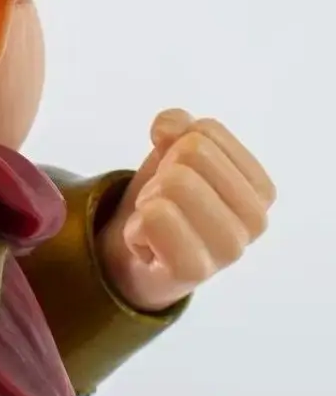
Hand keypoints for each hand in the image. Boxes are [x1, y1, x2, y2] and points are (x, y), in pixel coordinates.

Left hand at [98, 109, 274, 312]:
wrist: (136, 261)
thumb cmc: (165, 202)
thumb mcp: (170, 152)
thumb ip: (176, 125)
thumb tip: (166, 129)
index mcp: (259, 188)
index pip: (206, 131)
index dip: (175, 147)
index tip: (175, 177)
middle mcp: (256, 219)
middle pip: (192, 154)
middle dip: (161, 174)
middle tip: (163, 203)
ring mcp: (229, 248)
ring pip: (174, 182)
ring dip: (149, 200)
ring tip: (157, 222)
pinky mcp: (195, 270)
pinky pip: (154, 218)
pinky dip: (136, 226)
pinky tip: (148, 244)